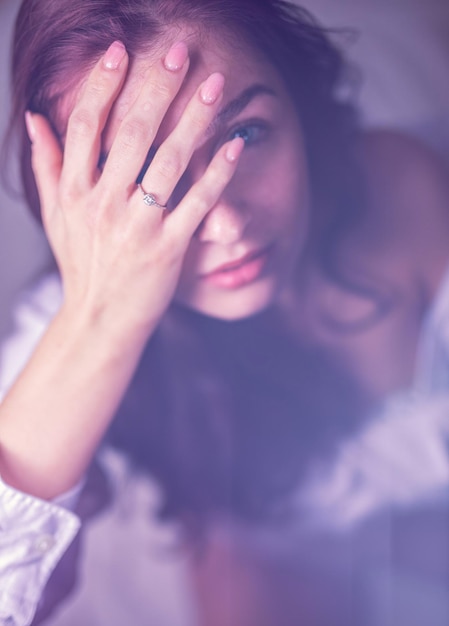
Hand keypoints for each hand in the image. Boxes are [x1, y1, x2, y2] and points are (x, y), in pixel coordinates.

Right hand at [25, 40, 243, 341]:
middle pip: (130, 133)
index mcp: (74, 192)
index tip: (121, 51)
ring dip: (194, 119)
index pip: (85, 126)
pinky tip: (234, 144)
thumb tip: (36, 118)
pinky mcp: (168, 249)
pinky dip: (218, 172)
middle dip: (156, 87)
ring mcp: (137, 227)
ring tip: (215, 85)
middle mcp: (102, 204)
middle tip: (179, 51)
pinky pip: (197, 203)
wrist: (100, 320)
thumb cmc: (83, 265)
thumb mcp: (56, 216)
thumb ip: (48, 165)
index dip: (102, 84)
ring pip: (168, 162)